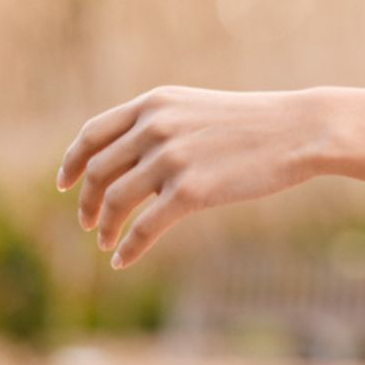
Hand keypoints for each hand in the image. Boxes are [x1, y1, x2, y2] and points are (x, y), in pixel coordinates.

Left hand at [56, 85, 321, 267]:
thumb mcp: (199, 111)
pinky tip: (122, 260)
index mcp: (154, 105)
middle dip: (86, 202)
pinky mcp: (190, 190)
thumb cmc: (256, 124)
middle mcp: (155, 127)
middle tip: (87, 224)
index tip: (64, 184)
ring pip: (114, 201)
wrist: (299, 130)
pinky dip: (128, 247)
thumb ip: (161, 128)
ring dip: (104, 228)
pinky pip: (144, 227)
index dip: (72, 161)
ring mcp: (171, 158)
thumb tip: (130, 167)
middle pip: (98, 172)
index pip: (93, 134)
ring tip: (106, 243)